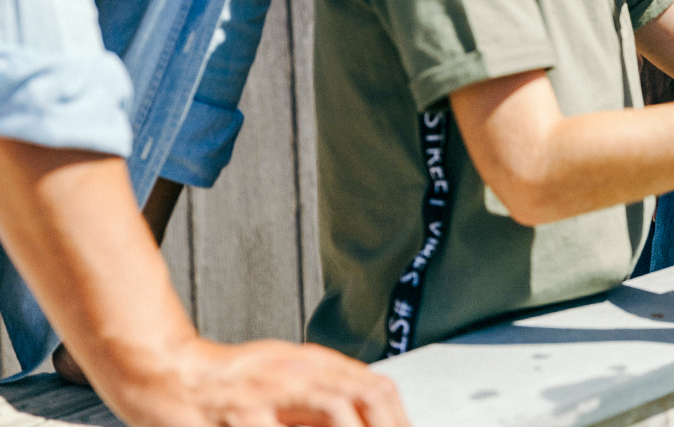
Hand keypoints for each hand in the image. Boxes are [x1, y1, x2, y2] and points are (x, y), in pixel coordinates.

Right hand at [112, 337, 408, 426]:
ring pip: (332, 410)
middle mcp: (295, 372)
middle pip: (360, 399)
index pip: (375, 388)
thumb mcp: (283, 384)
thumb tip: (365, 421)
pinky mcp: (235, 411)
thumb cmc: (228, 386)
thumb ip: (321, 406)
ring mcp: (267, 390)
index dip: (397, 420)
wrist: (163, 372)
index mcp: (312, 365)